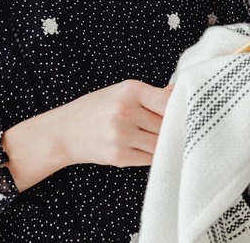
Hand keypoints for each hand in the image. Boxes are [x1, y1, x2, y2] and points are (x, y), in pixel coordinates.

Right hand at [55, 80, 171, 166]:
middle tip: (180, 131)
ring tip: (166, 141)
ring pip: (161, 143)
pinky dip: (154, 155)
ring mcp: (121, 135)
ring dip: (166, 144)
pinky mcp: (118, 156)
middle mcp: (125, 111)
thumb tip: (180, 91)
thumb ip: (153, 94)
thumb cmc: (97, 108)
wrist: (63, 132)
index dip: (181, 110)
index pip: (169, 101)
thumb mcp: (122, 92)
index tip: (187, 114)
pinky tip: (150, 150)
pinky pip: (150, 158)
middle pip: (167, 124)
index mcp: (131, 91)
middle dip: (175, 128)